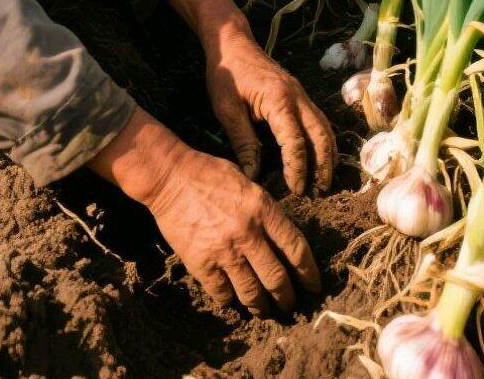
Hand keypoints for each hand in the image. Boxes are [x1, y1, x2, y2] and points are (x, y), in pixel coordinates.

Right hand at [89, 108, 320, 314]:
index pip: (296, 249)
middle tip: (289, 304)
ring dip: (262, 306)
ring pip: (252, 293)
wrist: (170, 177)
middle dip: (287, 297)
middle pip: (277, 278)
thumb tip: (279, 235)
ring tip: (265, 309)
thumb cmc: (209, 173)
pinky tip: (233, 299)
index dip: (309, 272)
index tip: (313, 285)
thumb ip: (264, 210)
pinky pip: (223, 294)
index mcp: (263, 209)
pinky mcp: (201, 264)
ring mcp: (224, 251)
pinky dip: (231, 300)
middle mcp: (248, 233)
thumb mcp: (247, 182)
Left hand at [206, 26, 336, 194]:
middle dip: (322, 165)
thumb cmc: (226, 75)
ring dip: (328, 154)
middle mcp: (297, 96)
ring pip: (325, 127)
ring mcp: (301, 94)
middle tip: (318, 191)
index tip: (295, 189)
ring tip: (323, 180)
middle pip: (321, 135)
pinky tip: (321, 156)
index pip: (295, 141)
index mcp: (278, 100)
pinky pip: (319, 120)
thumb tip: (254, 174)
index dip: (297, 168)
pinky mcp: (299, 95)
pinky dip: (324, 140)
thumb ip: (243, 142)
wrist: (232, 43)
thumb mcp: (227, 109)